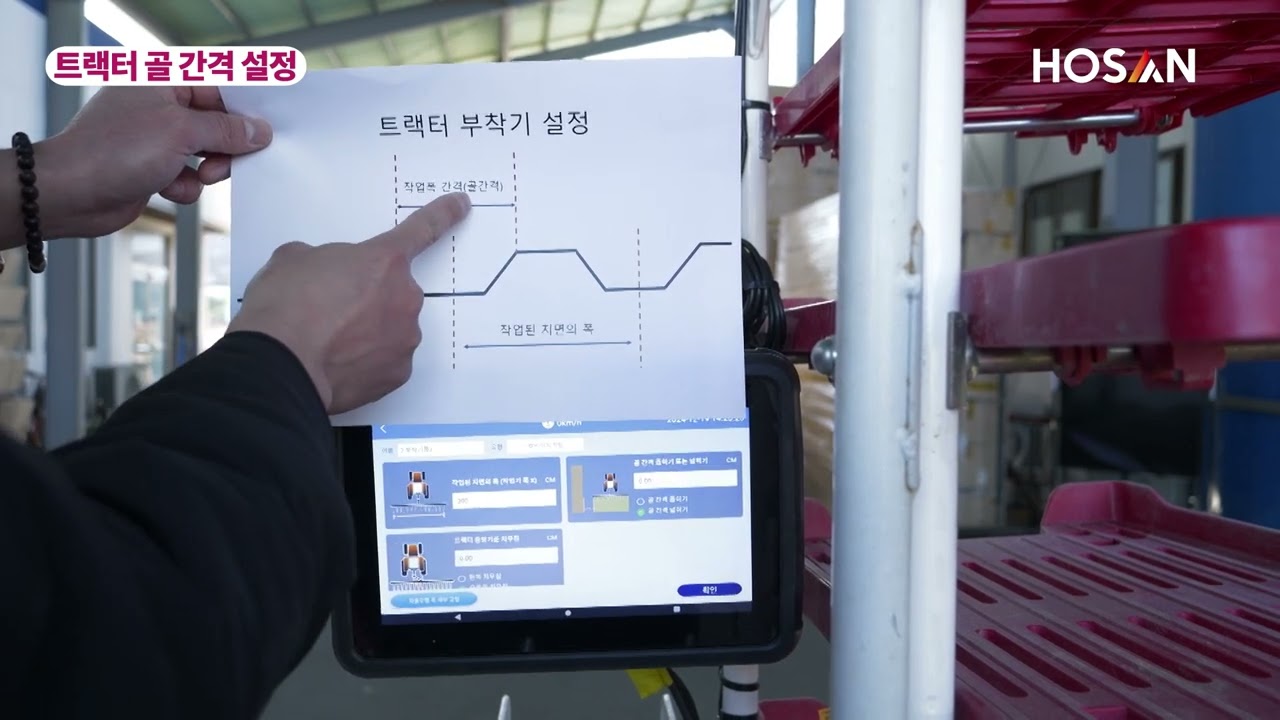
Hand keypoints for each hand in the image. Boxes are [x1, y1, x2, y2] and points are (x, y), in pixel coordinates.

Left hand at [34, 86, 270, 239]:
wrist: (71, 194)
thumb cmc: (114, 152)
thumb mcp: (181, 132)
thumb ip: (226, 130)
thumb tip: (258, 131)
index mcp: (160, 82)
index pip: (217, 88)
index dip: (242, 110)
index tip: (263, 128)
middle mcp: (157, 106)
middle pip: (214, 122)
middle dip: (225, 146)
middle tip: (227, 161)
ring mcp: (153, 138)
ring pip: (205, 151)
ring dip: (207, 169)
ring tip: (197, 176)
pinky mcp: (151, 167)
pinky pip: (187, 174)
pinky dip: (185, 185)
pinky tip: (168, 188)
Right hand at [227, 193, 471, 414]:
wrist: (280, 365)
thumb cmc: (285, 308)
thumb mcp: (295, 258)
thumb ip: (323, 258)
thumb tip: (322, 273)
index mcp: (384, 260)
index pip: (422, 229)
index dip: (443, 214)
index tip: (461, 205)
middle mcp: (405, 297)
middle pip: (393, 292)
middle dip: (368, 299)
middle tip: (332, 311)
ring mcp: (406, 337)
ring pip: (390, 329)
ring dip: (366, 332)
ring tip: (329, 341)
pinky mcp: (399, 373)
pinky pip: (385, 361)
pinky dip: (365, 362)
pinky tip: (338, 362)